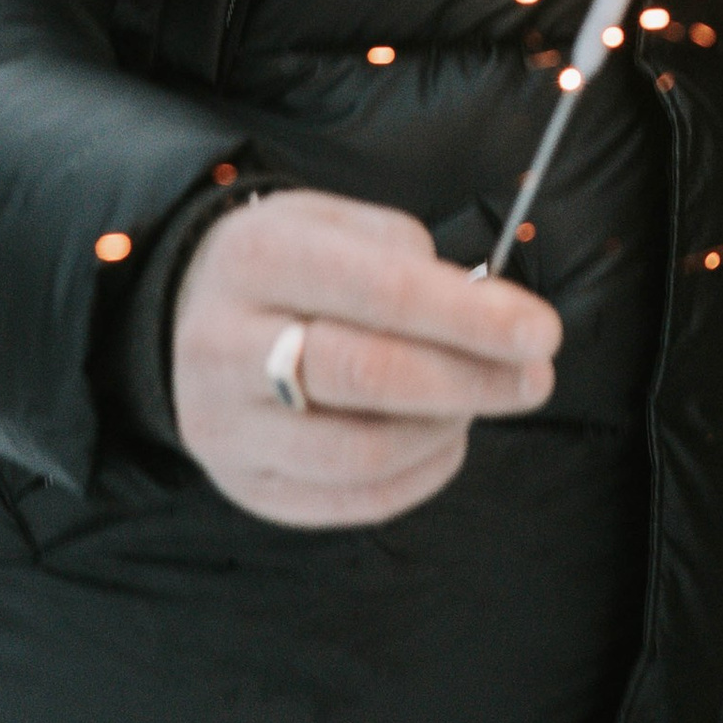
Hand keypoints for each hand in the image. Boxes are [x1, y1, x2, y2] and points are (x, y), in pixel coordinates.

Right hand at [174, 187, 561, 527]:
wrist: (181, 313)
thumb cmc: (284, 261)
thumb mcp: (331, 220)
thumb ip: (405, 254)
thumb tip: (483, 314)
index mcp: (258, 257)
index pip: (380, 291)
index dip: (471, 317)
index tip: (542, 332)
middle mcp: (227, 345)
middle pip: (369, 375)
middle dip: (471, 379)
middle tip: (535, 378)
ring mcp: (226, 426)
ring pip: (359, 452)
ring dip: (444, 430)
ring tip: (480, 402)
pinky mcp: (242, 484)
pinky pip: (347, 502)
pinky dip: (417, 477)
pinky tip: (446, 439)